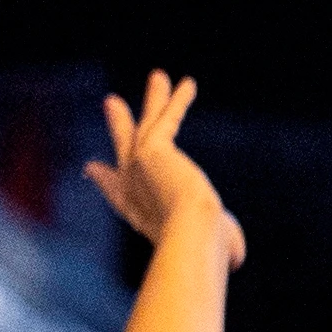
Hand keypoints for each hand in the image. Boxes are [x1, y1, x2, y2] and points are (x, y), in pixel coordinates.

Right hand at [83, 71, 246, 262]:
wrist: (190, 236)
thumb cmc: (204, 251)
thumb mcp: (213, 248)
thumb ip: (223, 246)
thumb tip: (237, 255)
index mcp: (138, 214)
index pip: (117, 193)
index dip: (105, 180)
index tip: (94, 168)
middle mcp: (132, 188)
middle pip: (124, 147)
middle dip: (120, 125)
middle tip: (112, 103)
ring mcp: (138, 166)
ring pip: (146, 124)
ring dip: (155, 98)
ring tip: (159, 76)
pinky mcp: (153, 149)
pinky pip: (168, 118)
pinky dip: (178, 100)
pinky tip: (188, 83)